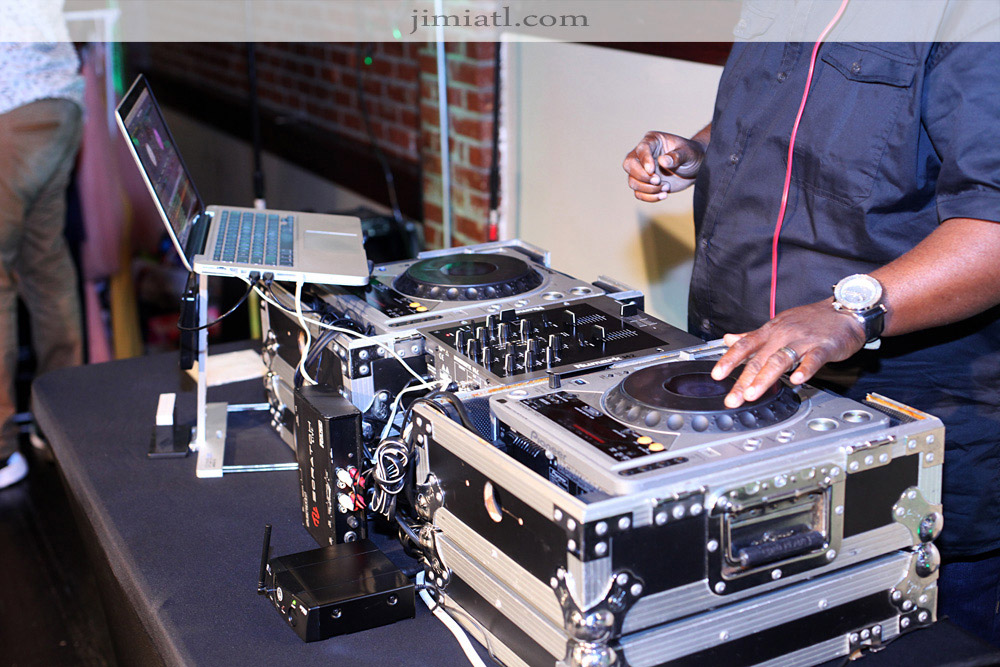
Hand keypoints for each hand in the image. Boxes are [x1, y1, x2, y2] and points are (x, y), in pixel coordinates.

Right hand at [622, 131, 704, 201]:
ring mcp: (642, 170)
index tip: (652, 170)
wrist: (695, 168)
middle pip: (629, 165)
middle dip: (642, 176)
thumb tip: (662, 161)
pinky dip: (650, 197)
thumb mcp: (688, 153)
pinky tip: (664, 195)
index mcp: (652, 141)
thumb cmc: (692, 155)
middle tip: (658, 180)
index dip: (644, 160)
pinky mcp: (645, 184)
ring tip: (666, 187)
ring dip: (648, 189)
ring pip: (632, 181)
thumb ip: (676, 156)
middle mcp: (643, 155)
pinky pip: (638, 193)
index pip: (641, 149)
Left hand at [710, 299, 867, 407]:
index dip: (729, 360)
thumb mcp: (777, 324)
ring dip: (765, 377)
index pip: (745, 346)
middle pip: (759, 358)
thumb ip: (752, 336)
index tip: (716, 375)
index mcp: (771, 331)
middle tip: (733, 398)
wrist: (846, 309)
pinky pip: (813, 359)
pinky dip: (804, 370)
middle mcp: (783, 335)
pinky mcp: (823, 347)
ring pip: (781, 359)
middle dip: (743, 379)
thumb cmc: (811, 320)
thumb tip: (729, 339)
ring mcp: (803, 340)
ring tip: (753, 393)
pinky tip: (797, 381)